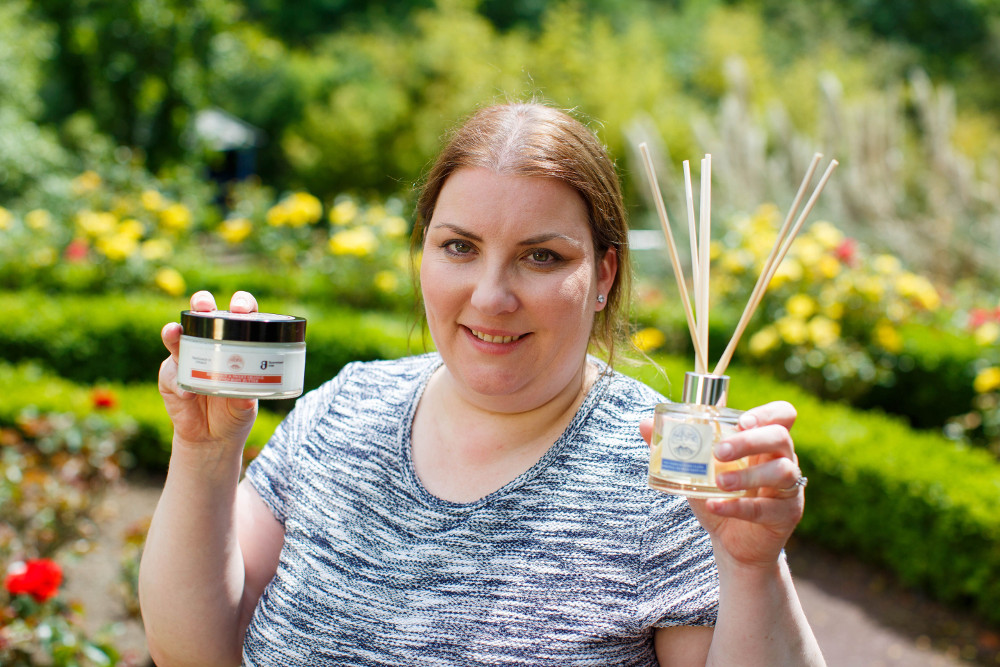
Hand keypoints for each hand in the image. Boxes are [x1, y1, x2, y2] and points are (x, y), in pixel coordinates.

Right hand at [158, 291, 258, 454]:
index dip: (241, 304)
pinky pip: (170, 373)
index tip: (240, 308)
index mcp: (235, 342)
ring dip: (173, 332)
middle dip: (201, 303)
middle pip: (203, 313)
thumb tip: (246, 398)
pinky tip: (187, 395)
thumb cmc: (234, 413)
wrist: (212, 438)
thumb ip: (245, 401)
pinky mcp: (169, 377)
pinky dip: (178, 383)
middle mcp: (209, 343)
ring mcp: (186, 357)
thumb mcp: (245, 407)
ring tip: (174, 332)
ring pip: (176, 336)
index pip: (240, 314)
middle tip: (205, 306)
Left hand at [641, 401, 803, 569]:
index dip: (766, 413)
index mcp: (765, 442)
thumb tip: (644, 424)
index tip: (741, 420)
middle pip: (781, 438)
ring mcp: (789, 489)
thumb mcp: (696, 470)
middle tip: (718, 452)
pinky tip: (714, 505)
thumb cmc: (719, 497)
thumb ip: (675, 447)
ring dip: (748, 475)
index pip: (782, 415)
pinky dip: (737, 507)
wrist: (733, 544)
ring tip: (719, 482)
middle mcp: (784, 460)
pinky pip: (765, 508)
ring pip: (782, 471)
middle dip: (749, 441)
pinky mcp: (786, 515)